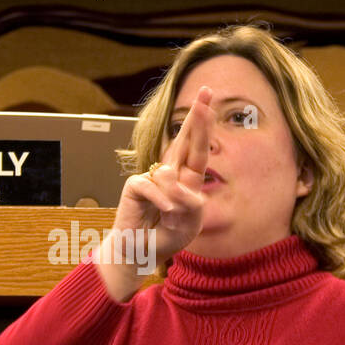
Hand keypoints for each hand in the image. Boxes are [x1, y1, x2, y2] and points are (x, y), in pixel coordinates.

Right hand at [95, 87, 211, 301]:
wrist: (141, 252)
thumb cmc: (167, 235)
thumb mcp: (192, 221)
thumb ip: (193, 202)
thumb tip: (176, 183)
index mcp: (186, 178)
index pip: (197, 147)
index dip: (203, 123)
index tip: (208, 98)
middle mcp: (170, 172)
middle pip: (184, 139)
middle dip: (197, 117)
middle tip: (206, 92)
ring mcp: (152, 177)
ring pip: (171, 175)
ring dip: (176, 200)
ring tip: (171, 217)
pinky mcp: (135, 185)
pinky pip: (154, 187)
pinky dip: (163, 202)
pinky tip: (164, 213)